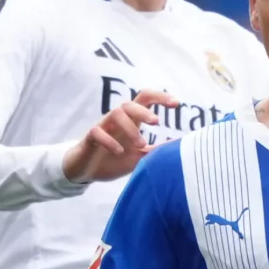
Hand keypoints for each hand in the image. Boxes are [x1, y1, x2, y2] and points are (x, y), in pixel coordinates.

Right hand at [63, 91, 180, 183]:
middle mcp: (117, 121)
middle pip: (129, 104)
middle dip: (144, 111)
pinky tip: (119, 152)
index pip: (145, 100)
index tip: (176, 104)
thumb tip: (182, 145)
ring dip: (130, 128)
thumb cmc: (114, 160)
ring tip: (140, 145)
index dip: (160, 98)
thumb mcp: (139, 156)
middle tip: (157, 123)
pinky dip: (110, 141)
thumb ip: (157, 150)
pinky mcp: (89, 138)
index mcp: (131, 122)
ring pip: (115, 114)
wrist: (86, 171)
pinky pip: (97, 132)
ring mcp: (102, 127)